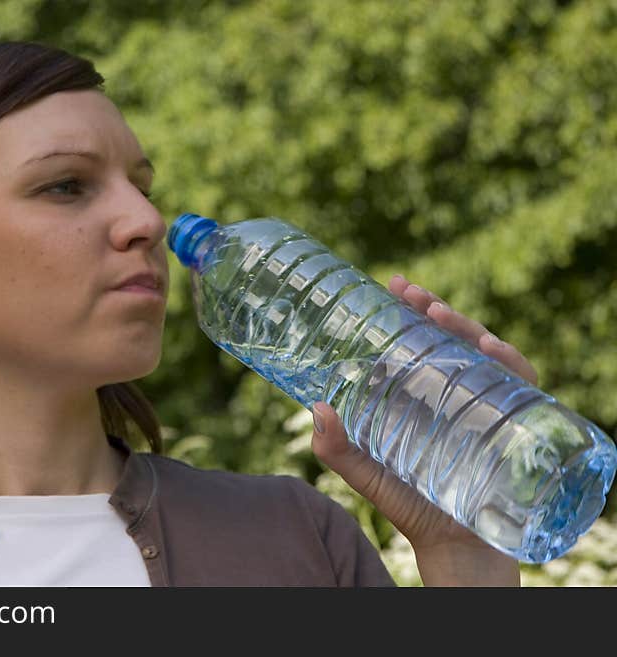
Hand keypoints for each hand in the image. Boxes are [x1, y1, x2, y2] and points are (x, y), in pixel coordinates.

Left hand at [310, 274, 535, 585]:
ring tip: (438, 311)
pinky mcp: (513, 422)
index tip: (392, 285)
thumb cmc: (409, 505)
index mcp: (422, 394)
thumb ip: (335, 447)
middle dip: (433, 308)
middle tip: (411, 292)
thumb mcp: (366, 473)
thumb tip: (316, 406)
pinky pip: (520, 384)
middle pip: (451, 338)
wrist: (453, 547)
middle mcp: (456, 392)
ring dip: (465, 325)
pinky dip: (509, 363)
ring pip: (482, 352)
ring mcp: (486, 404)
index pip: (419, 341)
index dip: (409, 311)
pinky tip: (490, 349)